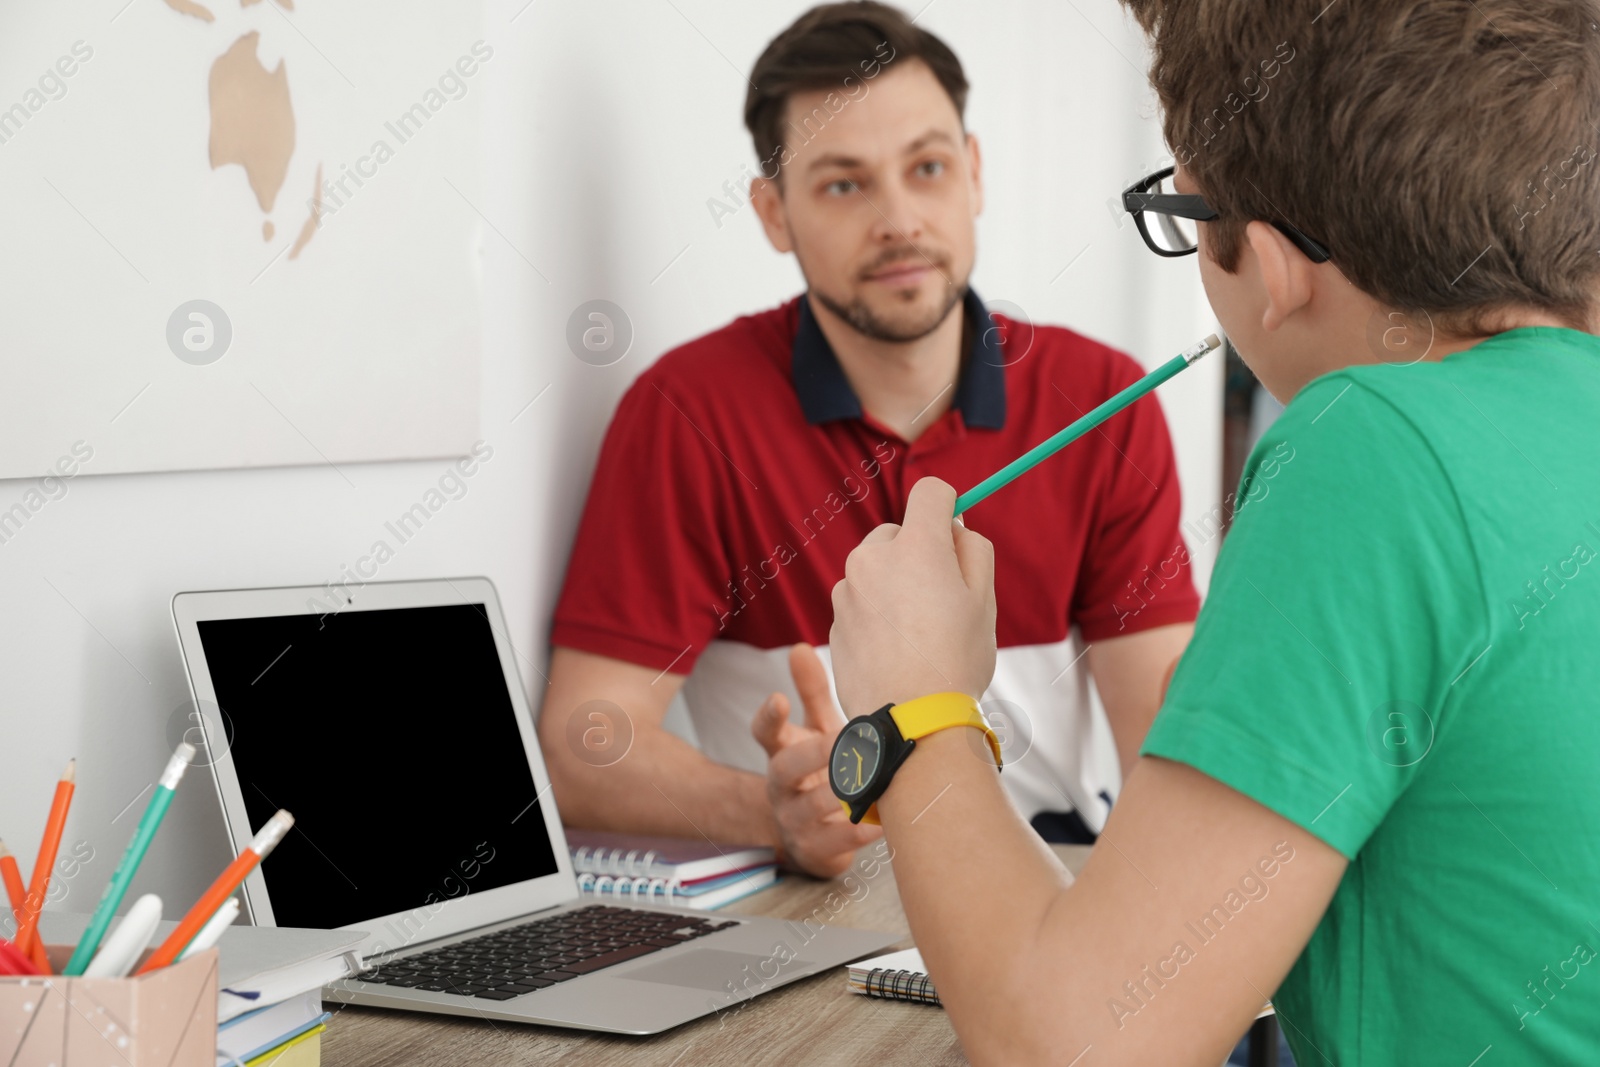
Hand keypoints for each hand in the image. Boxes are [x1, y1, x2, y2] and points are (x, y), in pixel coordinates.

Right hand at [752, 642, 882, 877]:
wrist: (814, 832)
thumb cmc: (822, 769)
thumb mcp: (818, 729)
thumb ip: (811, 692)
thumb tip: (799, 647)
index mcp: (782, 752)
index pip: (764, 732)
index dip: (769, 716)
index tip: (778, 697)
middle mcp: (781, 787)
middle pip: (784, 769)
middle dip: (813, 754)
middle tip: (840, 740)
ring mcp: (794, 820)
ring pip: (811, 806)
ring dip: (840, 793)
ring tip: (868, 781)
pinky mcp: (814, 849)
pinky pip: (835, 842)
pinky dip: (858, 832)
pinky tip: (880, 822)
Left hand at [829, 477, 996, 717]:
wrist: (910, 720)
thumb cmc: (955, 660)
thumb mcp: (984, 600)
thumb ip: (973, 549)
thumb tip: (954, 527)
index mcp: (916, 545)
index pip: (930, 491)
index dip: (948, 505)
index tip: (955, 532)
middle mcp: (872, 558)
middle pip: (899, 532)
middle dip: (919, 552)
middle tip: (943, 597)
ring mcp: (847, 590)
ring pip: (877, 570)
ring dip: (895, 585)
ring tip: (919, 632)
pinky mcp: (834, 621)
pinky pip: (861, 602)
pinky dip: (877, 614)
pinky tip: (896, 650)